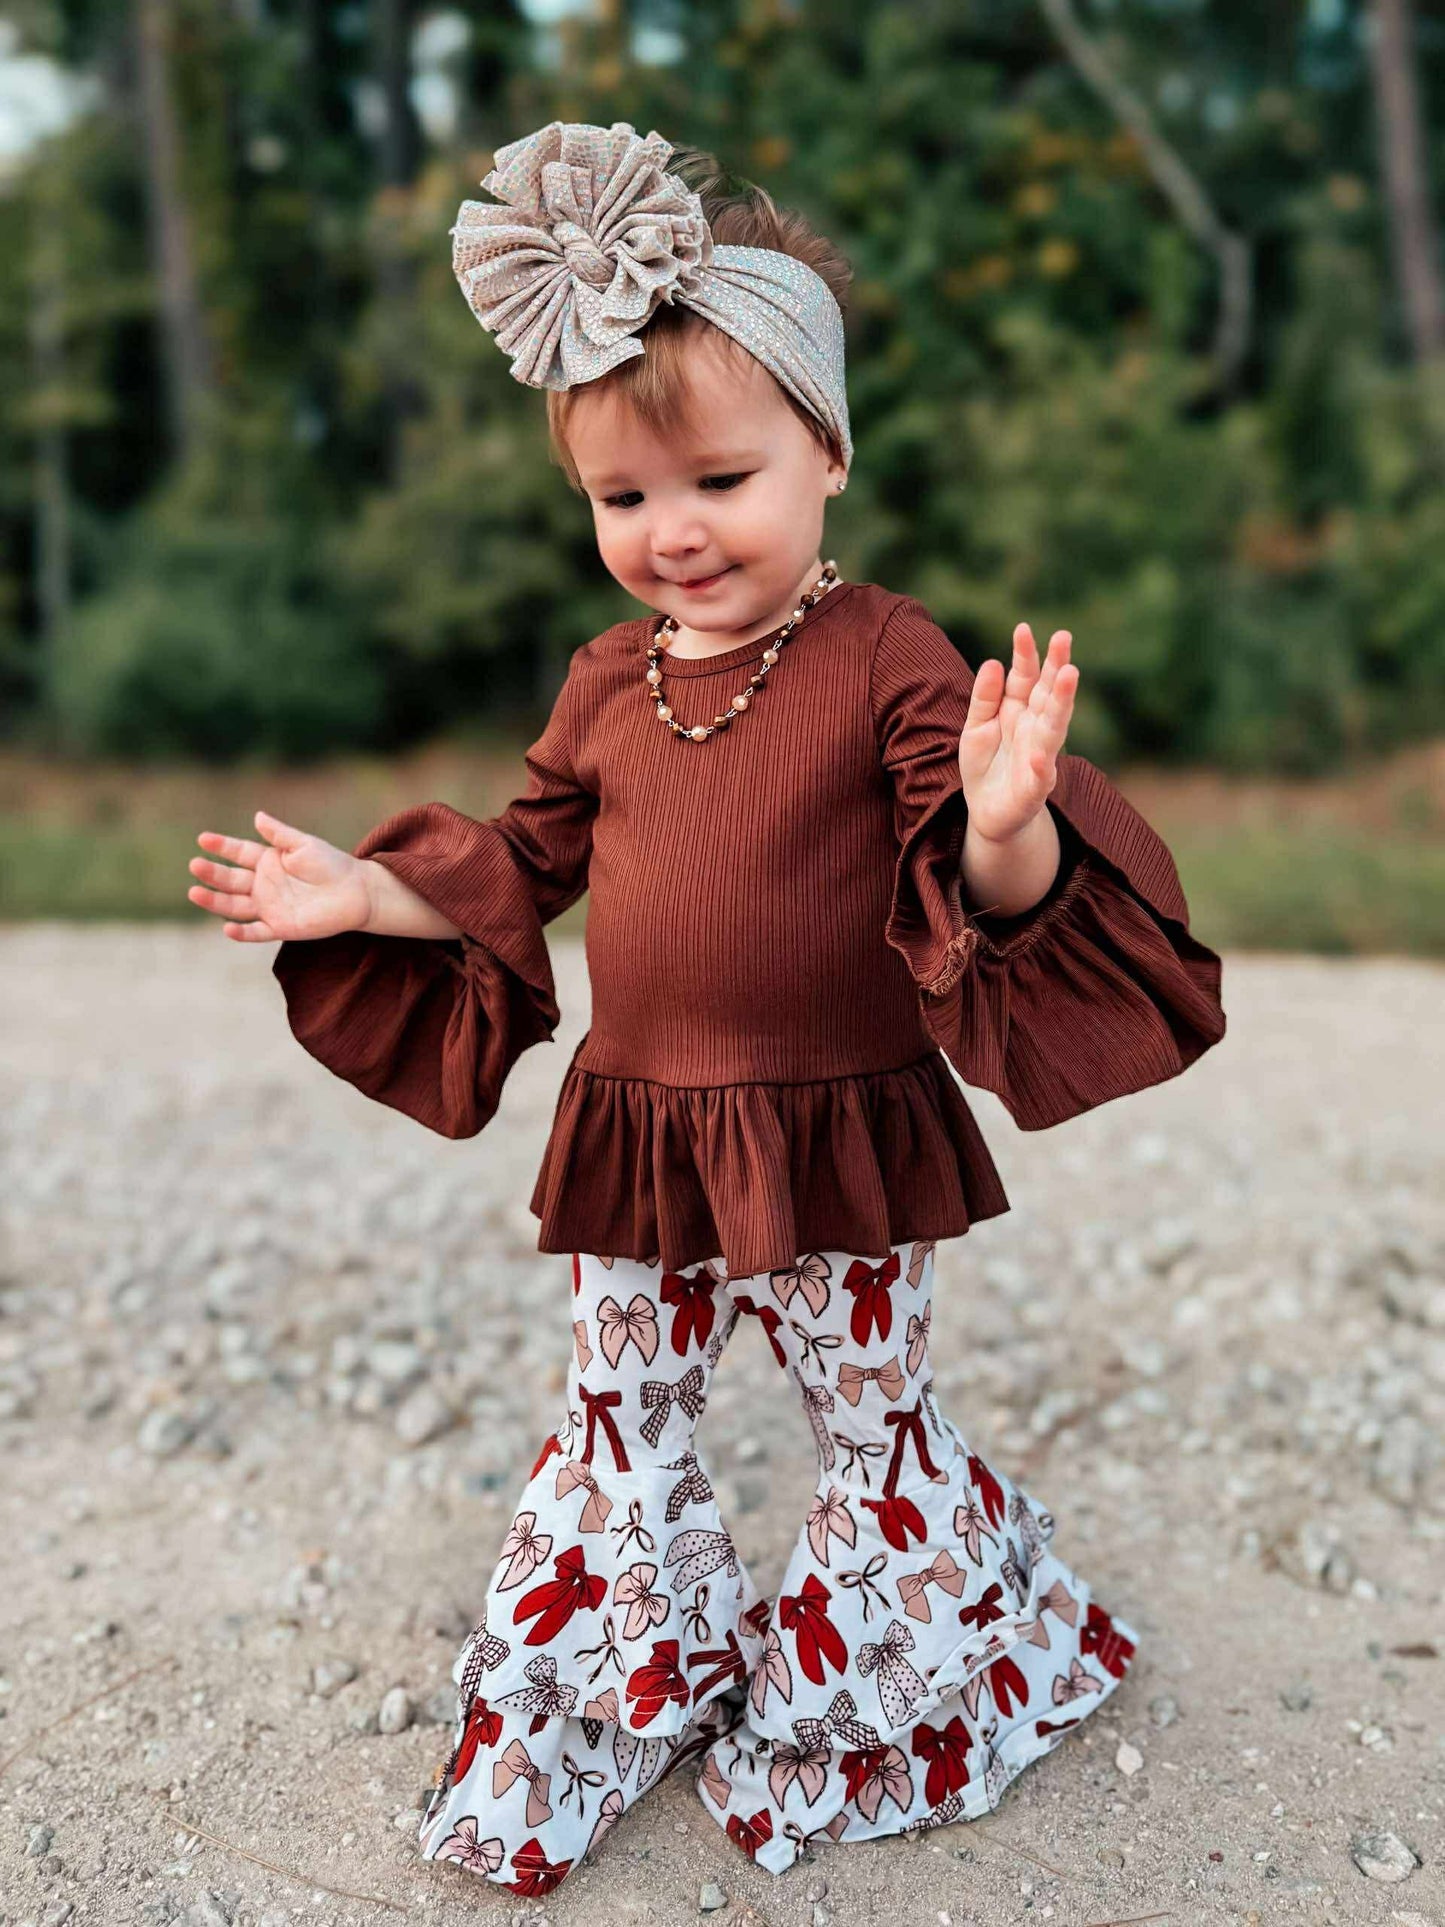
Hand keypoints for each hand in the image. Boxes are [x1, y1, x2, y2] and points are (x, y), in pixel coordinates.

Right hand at [187, 810, 372, 942]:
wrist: (356, 892)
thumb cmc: (332, 864)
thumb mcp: (304, 844)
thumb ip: (279, 834)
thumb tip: (257, 816)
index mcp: (268, 861)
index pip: (238, 853)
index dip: (221, 847)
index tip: (203, 839)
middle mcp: (264, 884)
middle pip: (231, 879)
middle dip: (212, 873)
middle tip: (195, 864)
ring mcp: (269, 906)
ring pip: (234, 905)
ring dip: (215, 900)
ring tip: (194, 892)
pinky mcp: (280, 927)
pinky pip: (256, 932)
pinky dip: (241, 933)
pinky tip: (227, 928)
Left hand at [957, 623, 1078, 845]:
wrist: (987, 812)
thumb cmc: (985, 765)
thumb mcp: (975, 726)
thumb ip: (984, 698)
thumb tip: (993, 662)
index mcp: (1019, 709)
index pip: (1025, 676)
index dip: (1025, 654)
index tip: (1023, 629)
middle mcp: (1035, 727)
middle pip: (1048, 692)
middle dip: (1056, 665)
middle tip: (1064, 637)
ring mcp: (1039, 755)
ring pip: (1054, 725)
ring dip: (1062, 702)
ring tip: (1069, 677)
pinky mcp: (1035, 788)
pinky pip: (1039, 776)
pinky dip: (1040, 767)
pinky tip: (1039, 757)